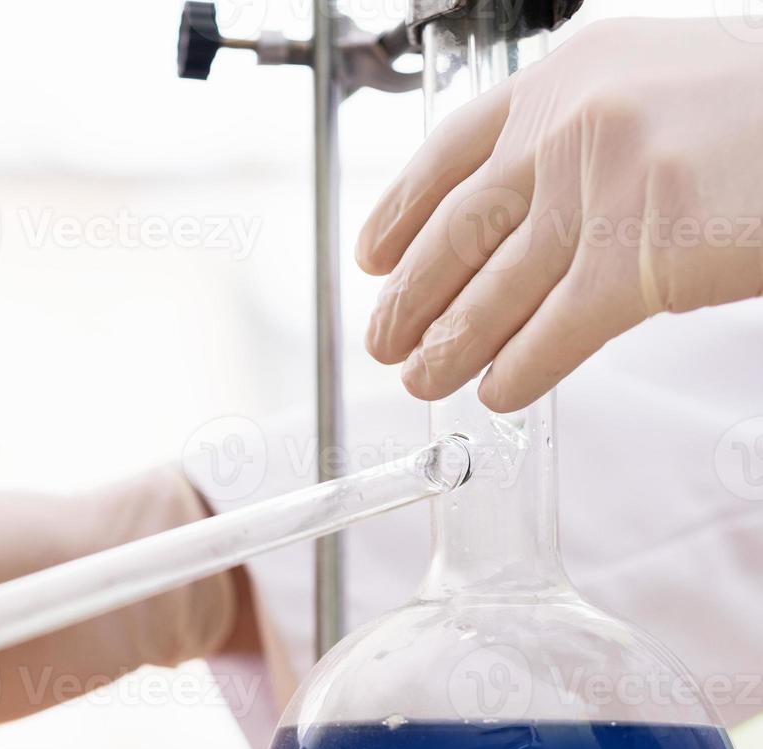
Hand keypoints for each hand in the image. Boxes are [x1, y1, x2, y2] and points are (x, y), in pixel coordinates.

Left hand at [358, 17, 762, 411]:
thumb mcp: (660, 84)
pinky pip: (553, 331)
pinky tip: (493, 390)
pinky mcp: (639, 262)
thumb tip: (526, 206)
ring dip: (449, 342)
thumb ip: (586, 133)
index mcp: (569, 76)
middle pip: (460, 228)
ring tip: (421, 377)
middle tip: (382, 335)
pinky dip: (516, 367)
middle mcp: (570, 129)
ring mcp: (601, 194)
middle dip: (411, 292)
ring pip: (494, 288)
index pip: (451, 152)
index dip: (400, 211)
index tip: (371, 253)